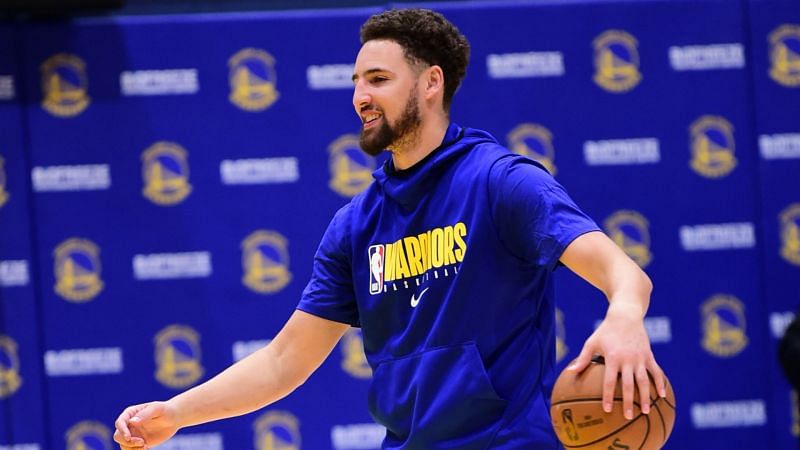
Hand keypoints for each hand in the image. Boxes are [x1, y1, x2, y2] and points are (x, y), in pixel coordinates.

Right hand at [113, 401, 179, 448]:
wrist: (174, 419)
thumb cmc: (165, 410)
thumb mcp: (157, 409)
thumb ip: (145, 414)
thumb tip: (132, 422)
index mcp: (131, 413)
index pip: (120, 423)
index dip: (122, 431)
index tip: (129, 437)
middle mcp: (129, 424)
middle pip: (118, 436)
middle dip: (127, 442)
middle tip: (142, 442)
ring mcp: (133, 434)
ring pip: (123, 445)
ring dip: (132, 448)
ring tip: (145, 446)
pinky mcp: (138, 443)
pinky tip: (146, 448)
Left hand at [567, 303, 666, 419]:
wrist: (625, 316)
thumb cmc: (605, 331)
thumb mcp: (592, 342)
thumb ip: (583, 358)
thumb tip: (570, 372)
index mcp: (612, 357)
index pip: (610, 381)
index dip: (608, 396)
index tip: (607, 409)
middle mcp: (627, 359)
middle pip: (628, 384)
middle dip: (629, 402)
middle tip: (628, 417)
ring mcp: (640, 358)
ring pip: (644, 381)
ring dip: (645, 397)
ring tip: (645, 412)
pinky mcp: (649, 356)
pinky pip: (656, 372)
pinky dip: (659, 383)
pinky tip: (662, 395)